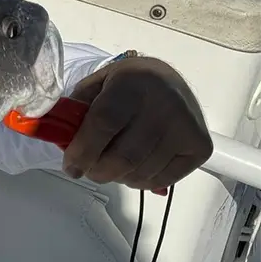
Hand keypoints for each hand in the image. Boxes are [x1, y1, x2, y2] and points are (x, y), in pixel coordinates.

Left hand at [63, 56, 212, 191]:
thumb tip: (62, 145)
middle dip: (97, 171)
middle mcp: (164, 105)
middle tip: (87, 169)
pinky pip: (163, 179)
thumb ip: (76, 112)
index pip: (104, 124)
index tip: (71, 166)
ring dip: (117, 177)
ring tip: (110, 165)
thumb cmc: (123, 85)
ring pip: (142, 172)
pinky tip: (133, 168)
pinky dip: (140, 182)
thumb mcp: (95, 87)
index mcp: (132, 83)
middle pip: (125, 156)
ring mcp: (185, 127)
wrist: (166, 79)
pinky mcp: (200, 146)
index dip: (83, 151)